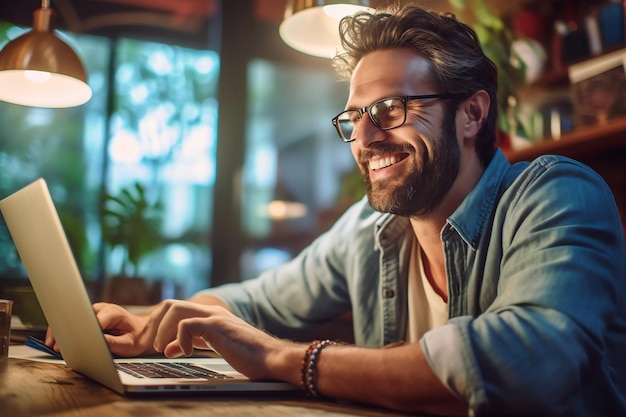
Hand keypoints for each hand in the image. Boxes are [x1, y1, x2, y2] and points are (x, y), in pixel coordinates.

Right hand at [43, 302, 149, 355]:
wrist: (144, 330)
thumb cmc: (138, 337)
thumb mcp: (128, 344)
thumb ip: (111, 343)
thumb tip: (93, 344)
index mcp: (111, 313)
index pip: (90, 321)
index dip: (79, 334)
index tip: (70, 344)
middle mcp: (101, 309)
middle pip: (77, 317)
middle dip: (65, 332)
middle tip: (55, 347)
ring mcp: (94, 311)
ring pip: (72, 318)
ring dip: (62, 331)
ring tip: (52, 345)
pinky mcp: (90, 317)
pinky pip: (75, 322)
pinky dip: (66, 332)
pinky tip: (58, 342)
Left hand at [152, 301, 294, 380]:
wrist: (271, 357)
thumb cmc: (249, 355)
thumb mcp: (213, 346)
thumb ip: (192, 342)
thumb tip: (169, 347)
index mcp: (210, 315)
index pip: (176, 309)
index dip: (161, 325)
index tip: (158, 343)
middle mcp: (211, 311)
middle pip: (170, 304)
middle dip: (157, 325)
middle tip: (156, 345)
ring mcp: (214, 316)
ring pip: (174, 308)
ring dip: (163, 330)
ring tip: (164, 348)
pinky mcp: (216, 326)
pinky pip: (186, 325)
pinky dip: (180, 340)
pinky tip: (186, 353)